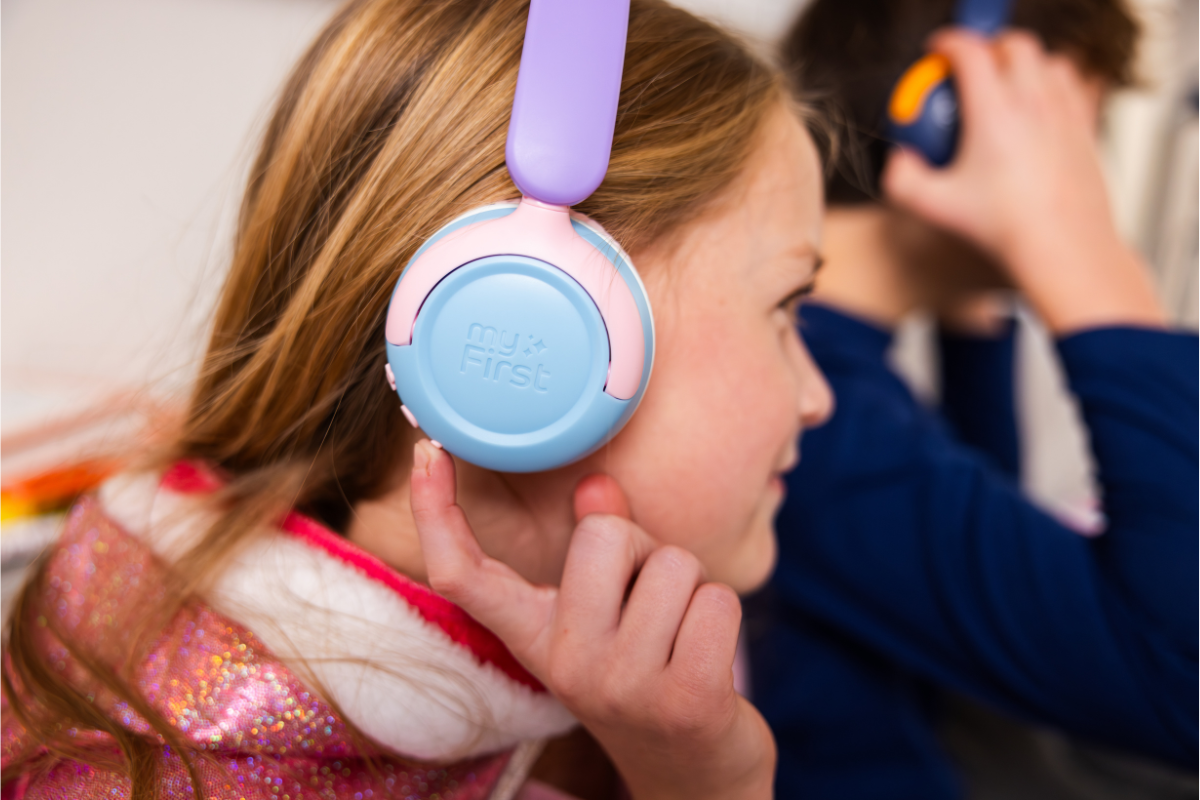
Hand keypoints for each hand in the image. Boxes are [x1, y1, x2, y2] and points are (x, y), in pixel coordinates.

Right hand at [409, 440, 773, 799]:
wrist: (692, 774)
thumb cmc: (649, 672)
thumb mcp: (608, 616)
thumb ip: (603, 547)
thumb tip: (598, 486)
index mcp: (534, 637)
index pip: (464, 574)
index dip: (435, 511)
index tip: (425, 452)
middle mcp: (565, 665)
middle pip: (605, 535)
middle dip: (644, 549)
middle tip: (650, 598)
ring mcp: (622, 688)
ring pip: (673, 564)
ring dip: (692, 586)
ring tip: (680, 632)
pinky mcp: (686, 703)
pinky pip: (715, 601)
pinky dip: (722, 612)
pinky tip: (707, 655)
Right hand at [883, 30, 1163, 333]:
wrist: (1062, 244)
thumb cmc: (1005, 226)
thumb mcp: (935, 206)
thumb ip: (902, 180)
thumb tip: (899, 160)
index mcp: (994, 110)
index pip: (970, 51)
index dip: (947, 42)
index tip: (937, 49)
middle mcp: (1033, 101)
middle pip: (1014, 44)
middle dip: (989, 46)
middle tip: (971, 67)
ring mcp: (1065, 111)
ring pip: (1049, 59)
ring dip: (1025, 63)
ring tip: (1007, 85)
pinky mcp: (1085, 127)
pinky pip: (1074, 85)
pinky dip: (1054, 83)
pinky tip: (1040, 107)